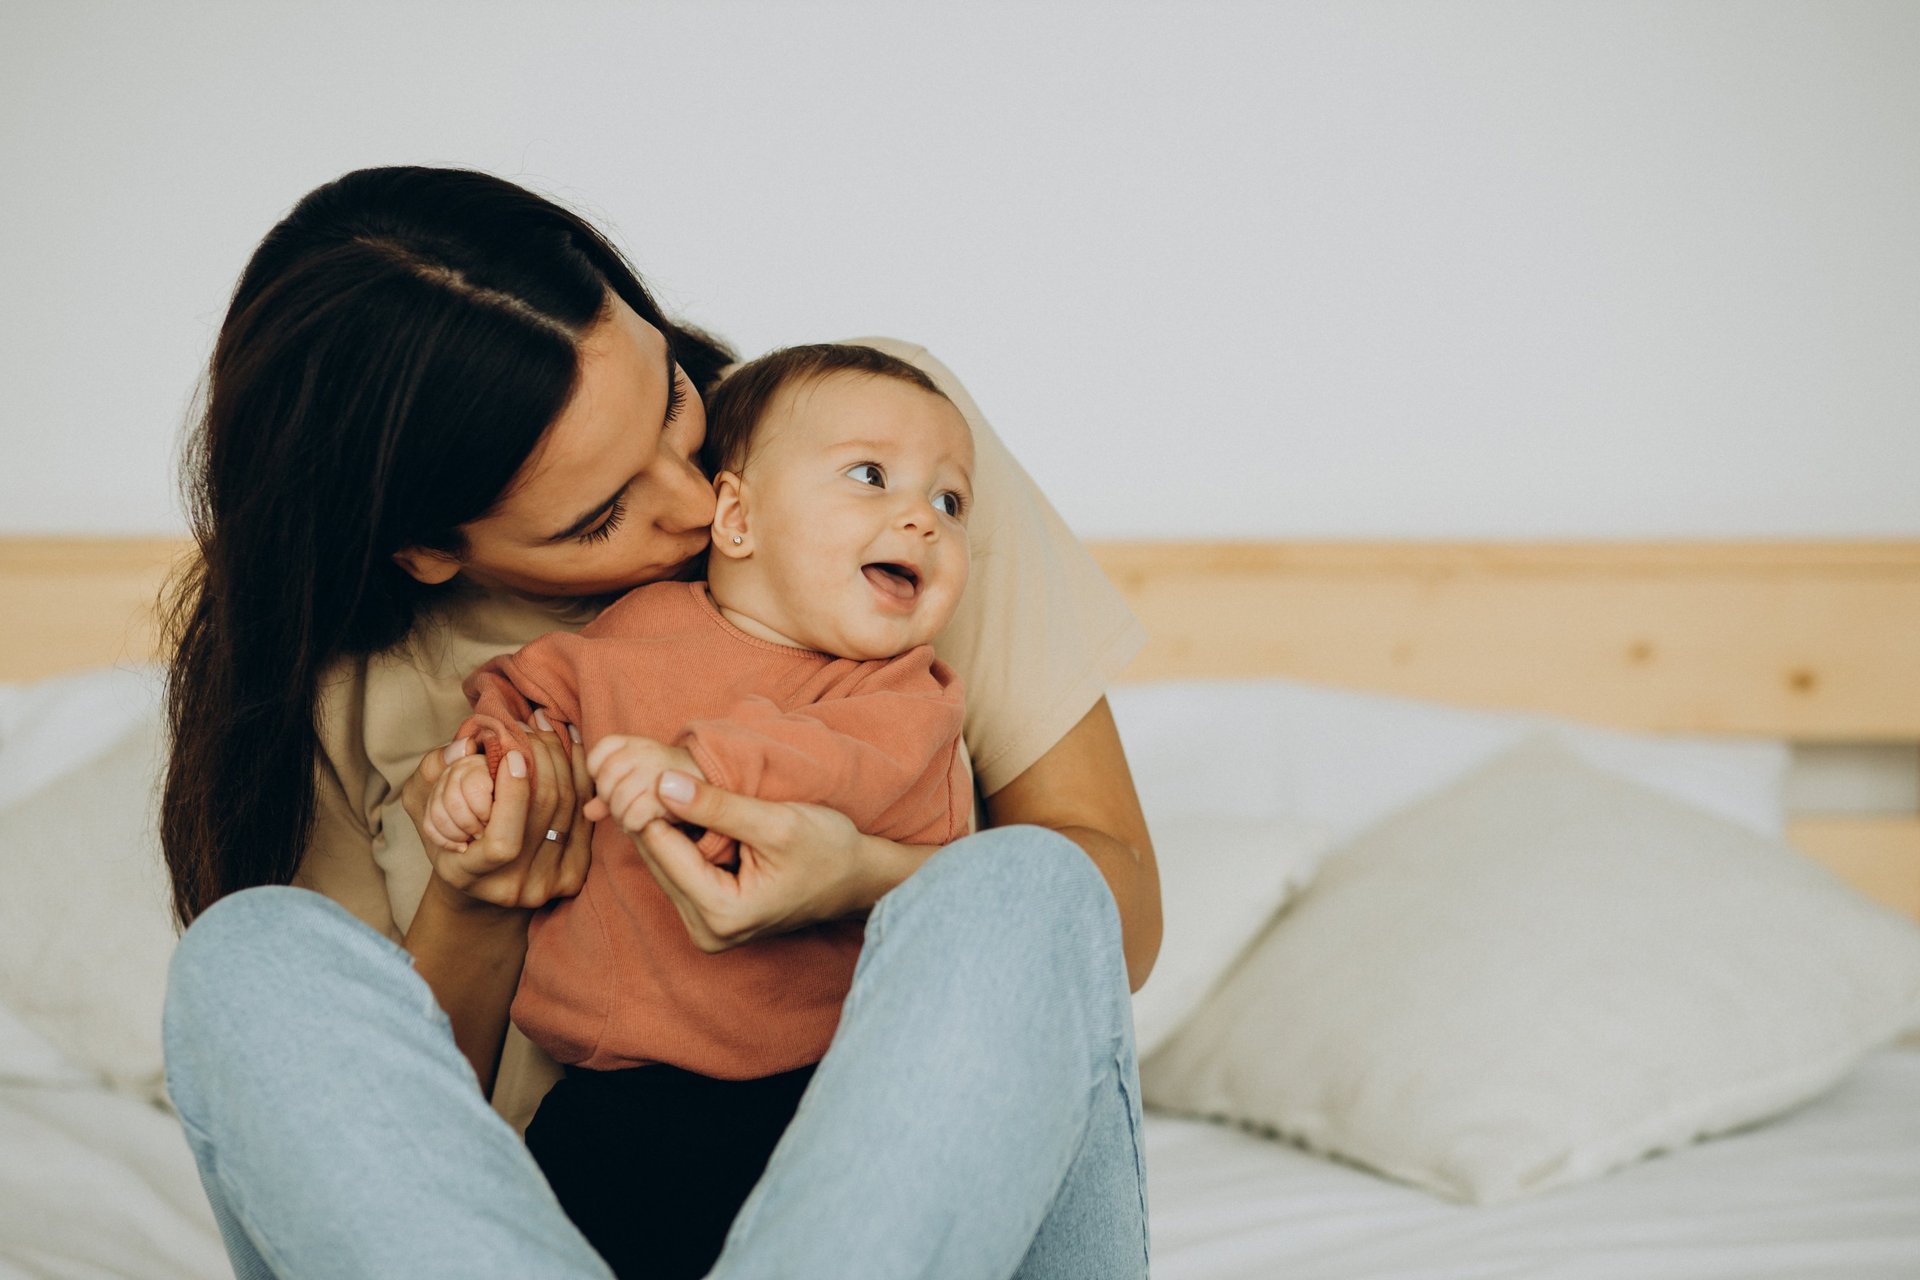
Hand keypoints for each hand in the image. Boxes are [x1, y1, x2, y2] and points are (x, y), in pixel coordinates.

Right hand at [400, 712, 592, 910]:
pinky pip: (585, 813)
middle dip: (542, 758)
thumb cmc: (448, 835)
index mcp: (470, 875)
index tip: (512, 756)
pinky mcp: (575, 873)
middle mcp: (514, 886)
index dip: (513, 796)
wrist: (483, 883)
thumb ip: (433, 772)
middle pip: (545, 813)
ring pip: (569, 807)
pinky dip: (580, 773)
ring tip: (546, 728)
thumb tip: (467, 746)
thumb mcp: (423, 805)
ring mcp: (549, 882)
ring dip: (561, 758)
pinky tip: (571, 744)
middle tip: (530, 726)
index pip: (504, 844)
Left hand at [583, 735, 704, 834]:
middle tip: (620, 807)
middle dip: (608, 799)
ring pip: (618, 800)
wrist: (710, 782)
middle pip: (606, 778)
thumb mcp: (638, 776)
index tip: (611, 784)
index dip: (597, 773)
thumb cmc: (669, 781)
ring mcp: (656, 773)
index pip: (599, 754)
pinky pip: (633, 816)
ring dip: (620, 815)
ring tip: (630, 817)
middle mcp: (645, 753)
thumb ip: (611, 792)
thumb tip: (588, 812)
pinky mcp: (666, 796)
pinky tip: (641, 824)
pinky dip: (632, 824)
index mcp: (636, 743)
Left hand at [627, 771, 926, 952]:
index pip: (661, 847)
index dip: (658, 803)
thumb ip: (717, 806)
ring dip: (670, 827)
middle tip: (674, 775)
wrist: (858, 879)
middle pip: (656, 858)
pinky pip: (678, 872)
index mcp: (720, 914)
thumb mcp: (776, 821)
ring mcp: (706, 930)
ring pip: (663, 864)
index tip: (665, 769)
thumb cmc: (828, 850)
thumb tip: (662, 784)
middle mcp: (705, 932)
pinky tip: (698, 818)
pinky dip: (682, 842)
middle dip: (661, 816)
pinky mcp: (708, 920)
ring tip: (689, 793)